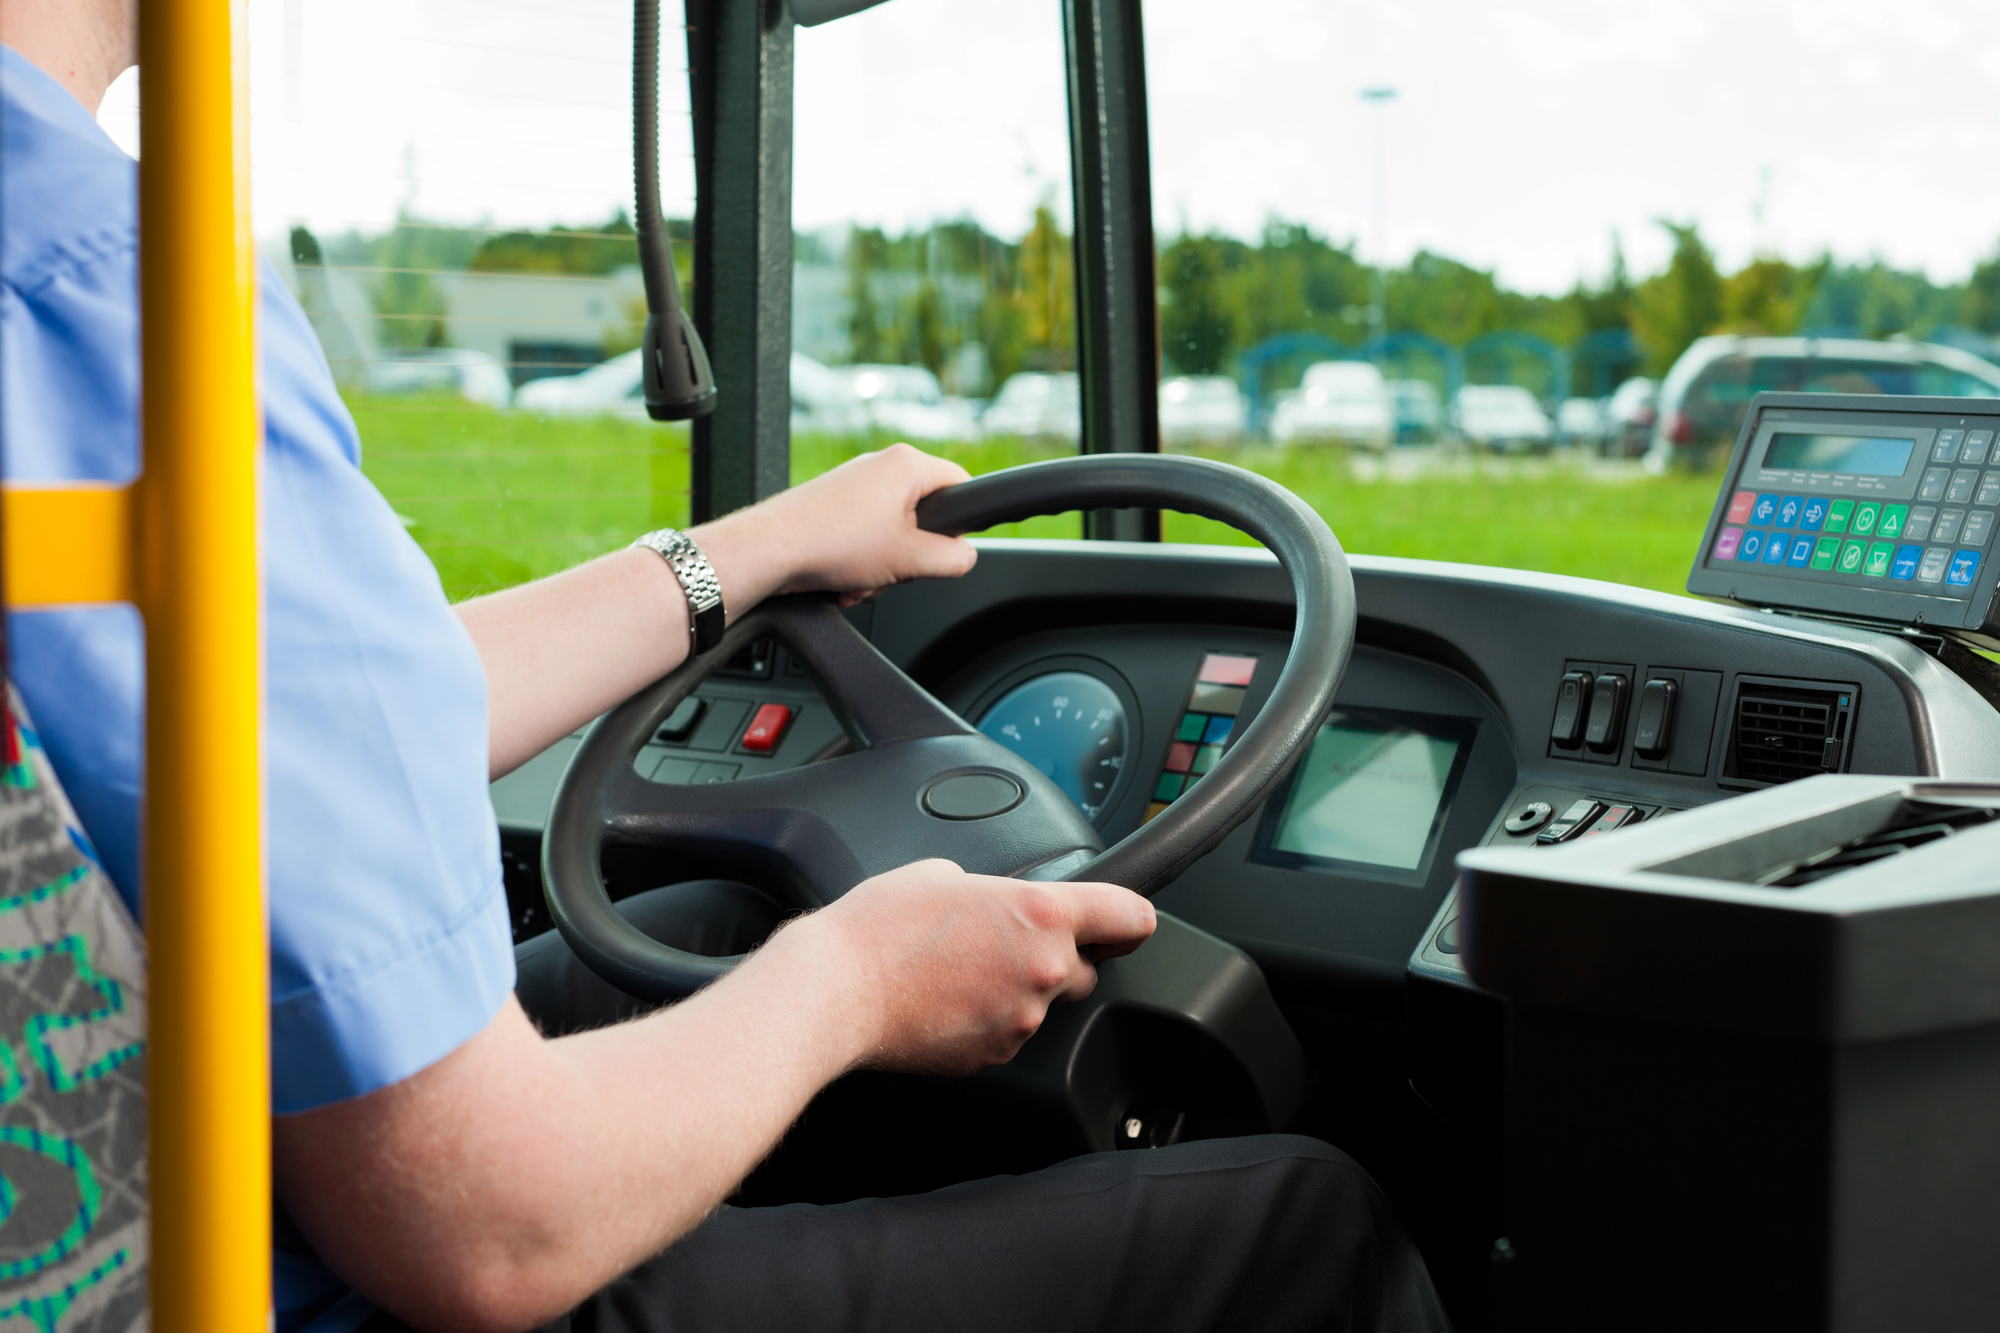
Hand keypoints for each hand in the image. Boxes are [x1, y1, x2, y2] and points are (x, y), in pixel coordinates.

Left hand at [693, 444, 976, 613]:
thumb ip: (953, 558)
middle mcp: (879, 466)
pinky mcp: (832, 505)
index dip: (961, 523)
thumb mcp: (910, 559)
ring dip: (882, 568)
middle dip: (911, 556)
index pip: (960, 484)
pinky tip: (843, 581)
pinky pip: (864, 537)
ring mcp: (853, 485)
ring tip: (861, 580)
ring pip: (892, 533)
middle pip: (924, 516)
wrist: (768, 551)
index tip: (948, 550)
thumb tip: (965, 557)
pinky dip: (859, 563)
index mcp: (906, 464)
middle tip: (895, 570)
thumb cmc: (830, 542)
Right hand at [768, 859, 1156, 1076]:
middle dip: (1052, 958)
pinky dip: (983, 1018)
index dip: (1130, 919)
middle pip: (1082, 969)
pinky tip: (942, 1001)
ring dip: (1012, 989)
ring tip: (955, 972)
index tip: (1126, 924)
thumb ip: (990, 889)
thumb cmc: (878, 927)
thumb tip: (991, 904)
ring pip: (1038, 1004)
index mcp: (1042, 915)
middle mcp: (1043, 971)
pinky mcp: (992, 1055)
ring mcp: (1020, 1020)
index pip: (1129, 917)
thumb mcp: (940, 873)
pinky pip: (1004, 1032)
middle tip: (998, 944)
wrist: (833, 991)